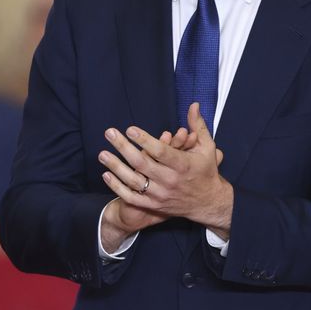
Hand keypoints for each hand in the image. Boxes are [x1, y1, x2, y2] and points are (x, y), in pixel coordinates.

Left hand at [100, 103, 232, 238]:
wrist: (208, 202)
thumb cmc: (206, 171)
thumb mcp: (207, 147)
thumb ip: (198, 125)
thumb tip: (193, 105)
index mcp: (182, 165)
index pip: (160, 151)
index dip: (144, 140)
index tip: (130, 129)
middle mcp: (170, 180)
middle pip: (142, 164)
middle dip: (123, 148)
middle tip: (109, 133)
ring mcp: (161, 194)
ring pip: (134, 181)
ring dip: (116, 167)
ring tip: (102, 154)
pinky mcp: (154, 205)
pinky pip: (132, 197)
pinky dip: (118, 187)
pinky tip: (107, 174)